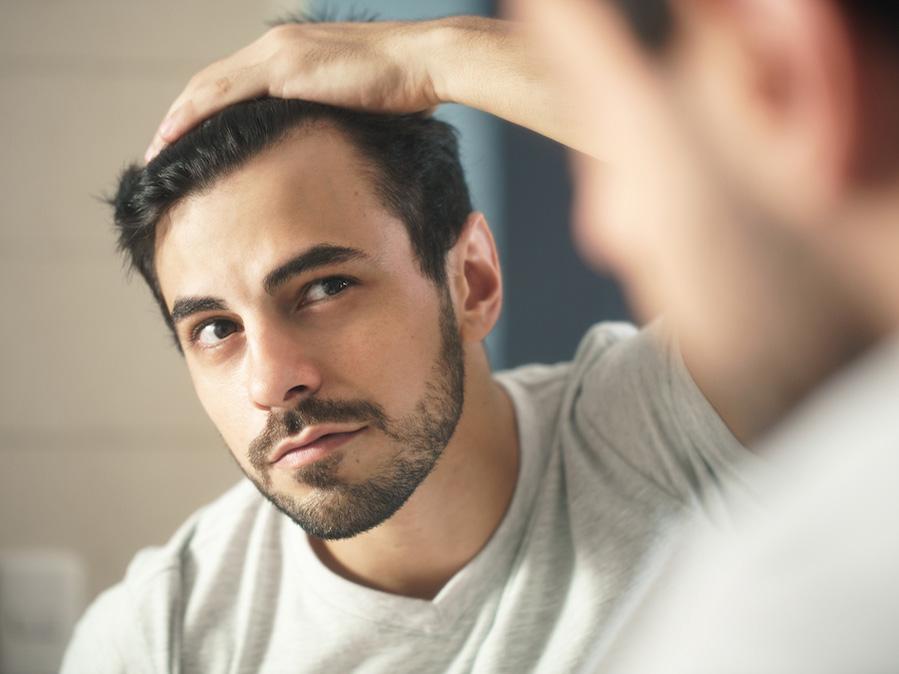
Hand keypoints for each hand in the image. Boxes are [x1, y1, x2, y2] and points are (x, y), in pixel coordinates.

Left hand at [145, 20, 441, 160]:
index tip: (190, 141)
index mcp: (293, 53)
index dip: (206, 111)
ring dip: (177, 118)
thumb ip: (333, 119)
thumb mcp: (359, 106)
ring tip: (157, 150)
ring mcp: (278, 54)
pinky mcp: (285, 69)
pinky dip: (193, 116)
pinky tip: (175, 137)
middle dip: (182, 116)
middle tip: (160, 148)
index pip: (235, 83)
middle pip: (213, 82)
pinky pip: (224, 95)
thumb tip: (327, 149)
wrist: (425, 63)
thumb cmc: (406, 88)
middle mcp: (277, 46)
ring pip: (209, 87)